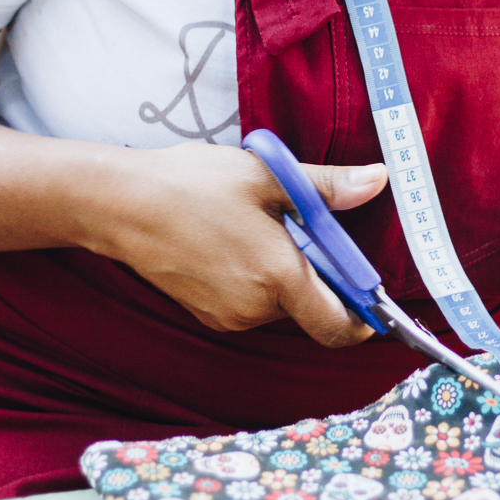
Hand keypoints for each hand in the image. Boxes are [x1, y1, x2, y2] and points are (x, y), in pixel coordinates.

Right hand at [87, 143, 387, 343]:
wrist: (121, 204)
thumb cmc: (193, 184)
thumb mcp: (268, 175)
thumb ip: (327, 186)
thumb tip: (379, 180)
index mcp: (278, 277)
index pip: (338, 325)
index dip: (365, 318)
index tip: (375, 300)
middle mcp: (254, 309)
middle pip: (311, 308)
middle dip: (320, 275)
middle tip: (307, 229)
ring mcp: (227, 317)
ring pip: (280, 304)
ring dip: (285, 274)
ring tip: (263, 226)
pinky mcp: (206, 314)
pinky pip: (251, 304)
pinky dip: (259, 280)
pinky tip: (237, 240)